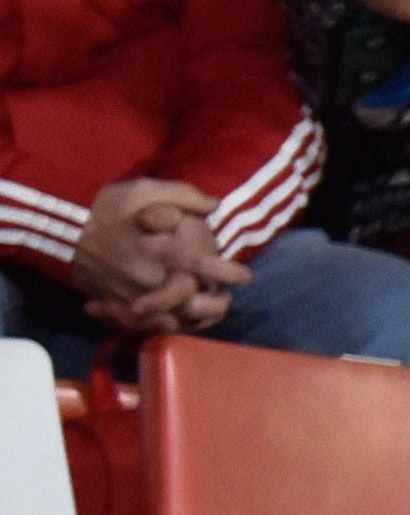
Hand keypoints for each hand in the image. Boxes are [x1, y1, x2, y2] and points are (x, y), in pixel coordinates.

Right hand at [67, 176, 227, 324]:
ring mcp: (131, 295)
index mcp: (157, 248)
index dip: (226, 271)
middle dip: (215, 304)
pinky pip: (147, 326)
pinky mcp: (117, 305)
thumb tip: (214, 205)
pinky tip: (181, 320)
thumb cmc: (104, 206)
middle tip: (227, 297)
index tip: (244, 275)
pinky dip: (167, 326)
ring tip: (210, 310)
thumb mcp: (141, 188)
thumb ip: (181, 195)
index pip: (200, 263)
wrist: (59, 226)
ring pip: (173, 319)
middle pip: (191, 301)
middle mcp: (147, 276)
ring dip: (196, 319)